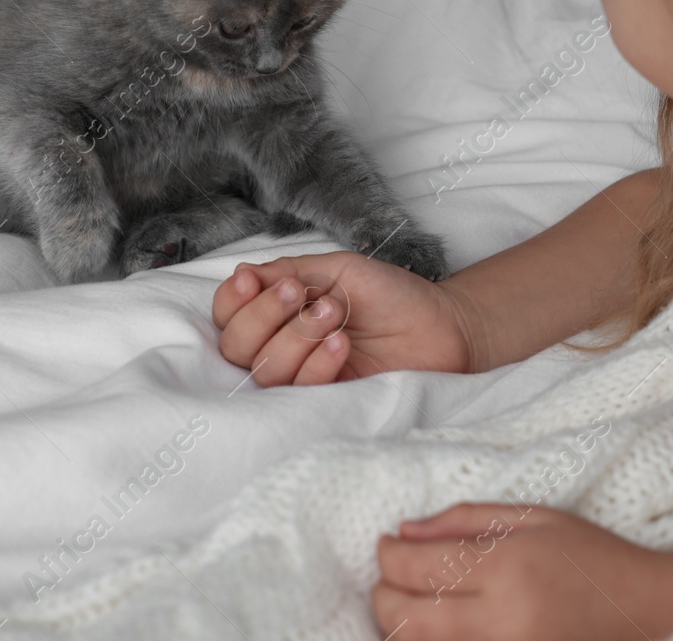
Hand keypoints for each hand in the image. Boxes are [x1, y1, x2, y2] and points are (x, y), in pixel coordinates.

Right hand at [212, 253, 475, 384]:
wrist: (443, 326)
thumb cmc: (393, 295)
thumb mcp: (339, 270)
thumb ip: (291, 271)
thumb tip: (242, 274)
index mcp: (280, 313)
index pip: (229, 315)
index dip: (231, 301)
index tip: (253, 282)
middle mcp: (284, 347)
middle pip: (237, 345)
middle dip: (263, 315)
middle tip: (298, 293)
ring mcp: (304, 377)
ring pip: (266, 369)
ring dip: (296, 335)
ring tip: (334, 312)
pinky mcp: (327, 402)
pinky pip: (300, 390)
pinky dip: (316, 362)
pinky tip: (341, 342)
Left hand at [373, 504, 672, 640]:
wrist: (647, 613)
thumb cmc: (593, 558)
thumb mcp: (536, 519)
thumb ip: (467, 520)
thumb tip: (405, 530)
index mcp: (508, 567)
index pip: (417, 566)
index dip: (387, 555)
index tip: (386, 544)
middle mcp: (501, 619)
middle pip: (404, 616)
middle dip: (383, 593)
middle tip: (389, 575)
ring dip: (398, 624)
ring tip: (410, 601)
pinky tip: (436, 628)